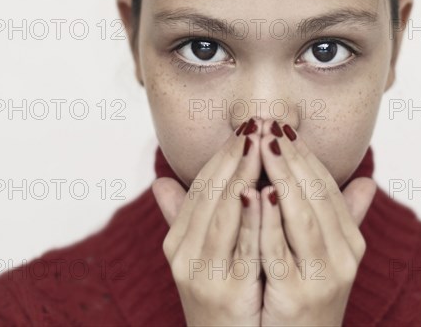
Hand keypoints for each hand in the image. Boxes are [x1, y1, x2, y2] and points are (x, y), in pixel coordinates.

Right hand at [152, 117, 264, 326]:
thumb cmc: (220, 296)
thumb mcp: (199, 256)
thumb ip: (186, 217)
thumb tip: (160, 182)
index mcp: (179, 239)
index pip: (201, 184)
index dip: (223, 154)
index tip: (245, 127)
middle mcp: (183, 252)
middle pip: (209, 191)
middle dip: (233, 154)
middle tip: (254, 123)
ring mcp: (200, 272)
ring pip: (220, 210)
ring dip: (240, 173)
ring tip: (258, 144)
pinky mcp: (223, 291)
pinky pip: (238, 247)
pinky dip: (248, 216)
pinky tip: (260, 191)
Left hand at [258, 120, 376, 326]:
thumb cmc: (306, 297)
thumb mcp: (328, 256)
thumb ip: (343, 217)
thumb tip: (367, 182)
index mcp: (349, 241)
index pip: (328, 186)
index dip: (306, 155)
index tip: (284, 128)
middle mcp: (343, 256)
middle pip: (317, 194)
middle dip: (293, 156)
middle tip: (272, 125)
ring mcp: (324, 277)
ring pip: (304, 215)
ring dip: (284, 176)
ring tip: (266, 145)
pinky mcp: (298, 297)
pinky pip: (281, 251)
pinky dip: (270, 219)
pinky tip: (259, 192)